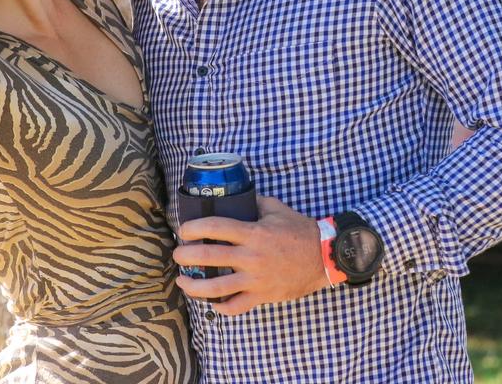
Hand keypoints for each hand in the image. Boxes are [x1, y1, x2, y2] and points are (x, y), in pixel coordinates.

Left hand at [173, 196, 328, 315]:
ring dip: (194, 286)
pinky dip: (220, 307)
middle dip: (185, 256)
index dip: (193, 227)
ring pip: (216, 288)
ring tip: (183, 281)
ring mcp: (256, 279)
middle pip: (208, 257)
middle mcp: (251, 257)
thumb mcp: (275, 208)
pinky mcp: (262, 296)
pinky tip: (211, 302)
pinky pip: (236, 307)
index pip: (214, 227)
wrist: (323, 256)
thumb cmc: (299, 230)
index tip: (183, 230)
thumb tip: (234, 194)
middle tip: (178, 254)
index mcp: (252, 232)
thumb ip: (253, 201)